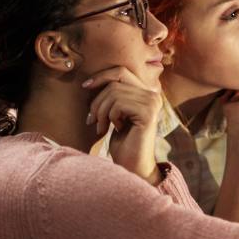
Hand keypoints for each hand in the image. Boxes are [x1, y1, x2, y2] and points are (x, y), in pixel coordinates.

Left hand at [83, 66, 162, 184]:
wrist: (133, 167)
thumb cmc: (122, 143)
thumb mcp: (116, 114)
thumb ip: (112, 95)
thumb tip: (91, 81)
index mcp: (147, 92)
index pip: (121, 71)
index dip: (101, 76)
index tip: (85, 87)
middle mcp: (153, 95)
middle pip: (115, 81)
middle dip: (98, 100)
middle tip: (92, 119)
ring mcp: (152, 103)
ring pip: (114, 92)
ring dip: (101, 111)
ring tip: (101, 127)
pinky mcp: (148, 113)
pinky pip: (118, 104)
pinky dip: (110, 116)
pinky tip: (115, 129)